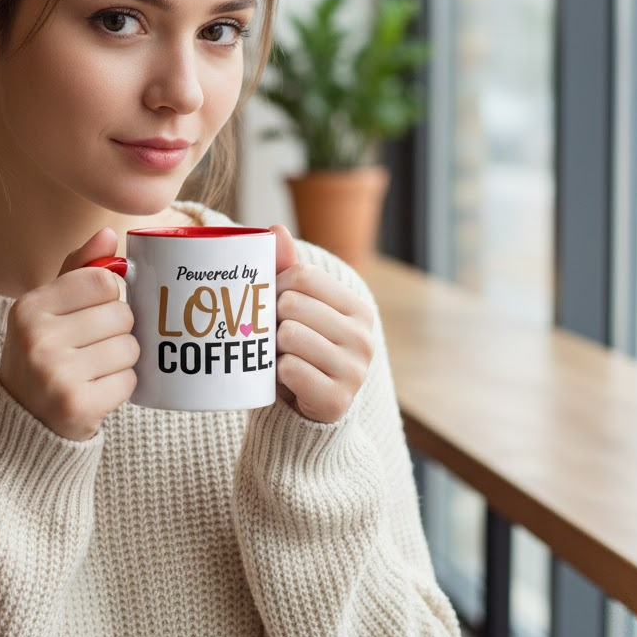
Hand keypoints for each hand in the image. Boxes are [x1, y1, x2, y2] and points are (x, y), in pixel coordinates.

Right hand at [0, 228, 138, 441]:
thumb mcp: (48, 310)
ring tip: (94, 369)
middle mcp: (37, 338)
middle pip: (122, 314)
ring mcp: (56, 374)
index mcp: (28, 307)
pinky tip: (96, 390)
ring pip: (130, 348)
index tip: (94, 312)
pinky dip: (121, 386)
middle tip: (92, 347)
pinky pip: (129, 381)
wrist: (20, 425)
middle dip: (118, 331)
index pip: (103, 280)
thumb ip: (78, 270)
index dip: (110, 296)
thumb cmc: (42, 356)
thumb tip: (108, 234)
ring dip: (122, 360)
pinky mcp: (78, 406)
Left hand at [271, 225, 375, 423]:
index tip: (274, 304)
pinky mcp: (337, 399)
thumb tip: (276, 228)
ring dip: (273, 348)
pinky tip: (287, 379)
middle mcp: (363, 337)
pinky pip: (288, 369)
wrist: (309, 407)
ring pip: (288, 336)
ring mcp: (354, 370)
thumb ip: (286, 267)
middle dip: (272, 319)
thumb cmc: (300, 347)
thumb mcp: (296, 306)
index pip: (302, 275)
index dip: (276, 286)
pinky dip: (277, 374)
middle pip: (292, 304)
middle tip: (275, 335)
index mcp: (358, 308)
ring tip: (281, 356)